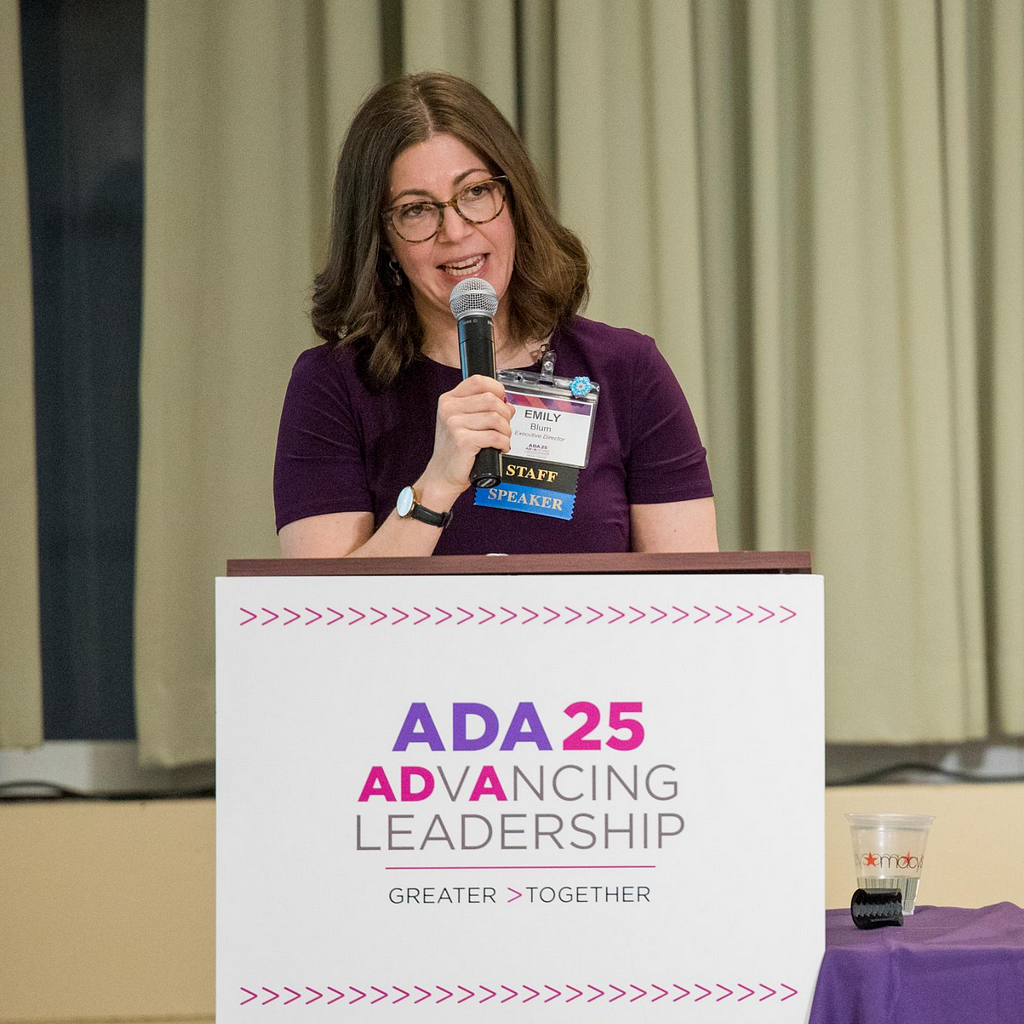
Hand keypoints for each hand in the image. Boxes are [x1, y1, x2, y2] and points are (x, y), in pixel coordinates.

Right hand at [418, 375, 513, 505]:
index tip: (502, 400)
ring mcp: (454, 424)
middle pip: (491, 399)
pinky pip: (495, 436)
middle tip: (504, 426)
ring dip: (506, 431)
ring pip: (496, 418)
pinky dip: (503, 443)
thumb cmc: (454, 450)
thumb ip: (484, 409)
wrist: (442, 475)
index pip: (478, 381)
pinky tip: (500, 448)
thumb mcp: (464, 423)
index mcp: (449, 400)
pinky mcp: (463, 441)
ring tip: (502, 439)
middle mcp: (449, 409)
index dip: (496, 388)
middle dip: (505, 413)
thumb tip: (508, 404)